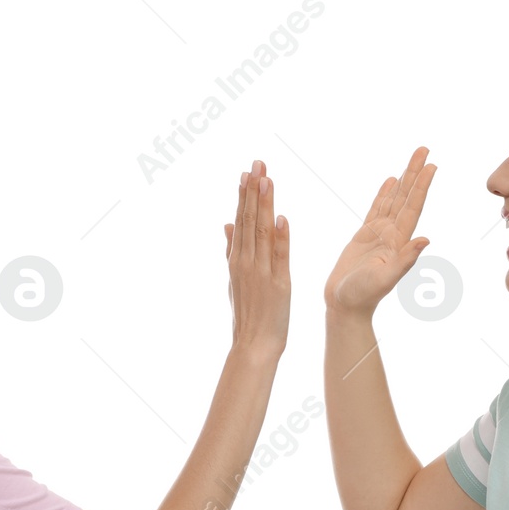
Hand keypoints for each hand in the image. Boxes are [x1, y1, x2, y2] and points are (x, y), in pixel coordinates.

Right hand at [221, 158, 289, 357]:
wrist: (253, 346)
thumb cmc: (247, 315)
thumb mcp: (234, 280)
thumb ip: (232, 250)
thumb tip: (226, 224)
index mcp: (237, 260)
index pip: (241, 221)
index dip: (244, 195)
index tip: (247, 171)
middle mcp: (246, 262)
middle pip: (249, 220)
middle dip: (253, 191)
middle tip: (257, 163)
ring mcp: (261, 272)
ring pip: (262, 232)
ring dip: (264, 205)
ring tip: (266, 180)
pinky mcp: (278, 284)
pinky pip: (279, 257)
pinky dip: (280, 238)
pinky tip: (281, 218)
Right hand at [323, 145, 435, 318]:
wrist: (345, 306)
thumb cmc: (363, 296)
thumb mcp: (385, 279)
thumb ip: (405, 261)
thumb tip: (425, 239)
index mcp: (399, 242)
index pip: (412, 207)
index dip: (421, 186)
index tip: (431, 165)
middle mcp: (392, 234)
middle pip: (406, 197)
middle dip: (415, 173)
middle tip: (425, 149)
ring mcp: (379, 234)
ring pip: (393, 200)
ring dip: (403, 179)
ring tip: (412, 159)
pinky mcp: (364, 236)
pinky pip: (376, 209)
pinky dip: (384, 194)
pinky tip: (390, 182)